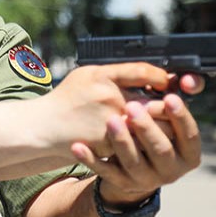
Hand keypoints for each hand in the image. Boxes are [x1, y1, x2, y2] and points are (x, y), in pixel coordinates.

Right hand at [42, 62, 169, 156]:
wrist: (45, 126)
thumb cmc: (69, 98)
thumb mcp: (89, 75)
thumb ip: (119, 73)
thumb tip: (155, 76)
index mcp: (102, 76)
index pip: (144, 72)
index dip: (161, 78)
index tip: (165, 82)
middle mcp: (107, 98)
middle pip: (155, 104)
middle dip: (166, 108)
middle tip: (170, 107)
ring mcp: (108, 123)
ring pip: (149, 128)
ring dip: (158, 128)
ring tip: (159, 126)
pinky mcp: (108, 145)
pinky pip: (135, 144)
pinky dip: (140, 143)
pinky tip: (139, 140)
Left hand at [70, 92, 200, 206]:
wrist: (130, 168)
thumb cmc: (150, 134)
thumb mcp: (163, 123)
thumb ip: (167, 105)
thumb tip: (168, 77)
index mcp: (188, 154)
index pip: (189, 135)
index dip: (181, 117)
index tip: (169, 97)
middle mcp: (171, 170)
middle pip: (161, 149)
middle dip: (147, 128)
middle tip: (132, 106)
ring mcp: (146, 180)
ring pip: (133, 161)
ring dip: (122, 140)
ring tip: (111, 120)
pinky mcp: (121, 183)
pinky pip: (104, 171)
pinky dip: (91, 159)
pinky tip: (78, 146)